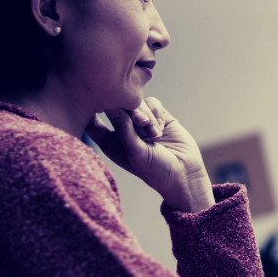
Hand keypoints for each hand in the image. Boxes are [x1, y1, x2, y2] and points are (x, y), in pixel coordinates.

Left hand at [85, 97, 215, 212]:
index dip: (92, 110)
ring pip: (136, 103)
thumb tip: (110, 106)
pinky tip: (161, 128)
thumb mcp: (136, 152)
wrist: (185, 174)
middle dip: (129, 111)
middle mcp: (124, 130)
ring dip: (147, 116)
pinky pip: (152, 103)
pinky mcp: (158, 116)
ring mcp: (142, 122)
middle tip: (141, 122)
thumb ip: (123, 129)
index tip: (98, 102)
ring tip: (155, 134)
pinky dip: (156, 114)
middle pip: (117, 107)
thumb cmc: (156, 171)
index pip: (92, 121)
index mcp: (110, 142)